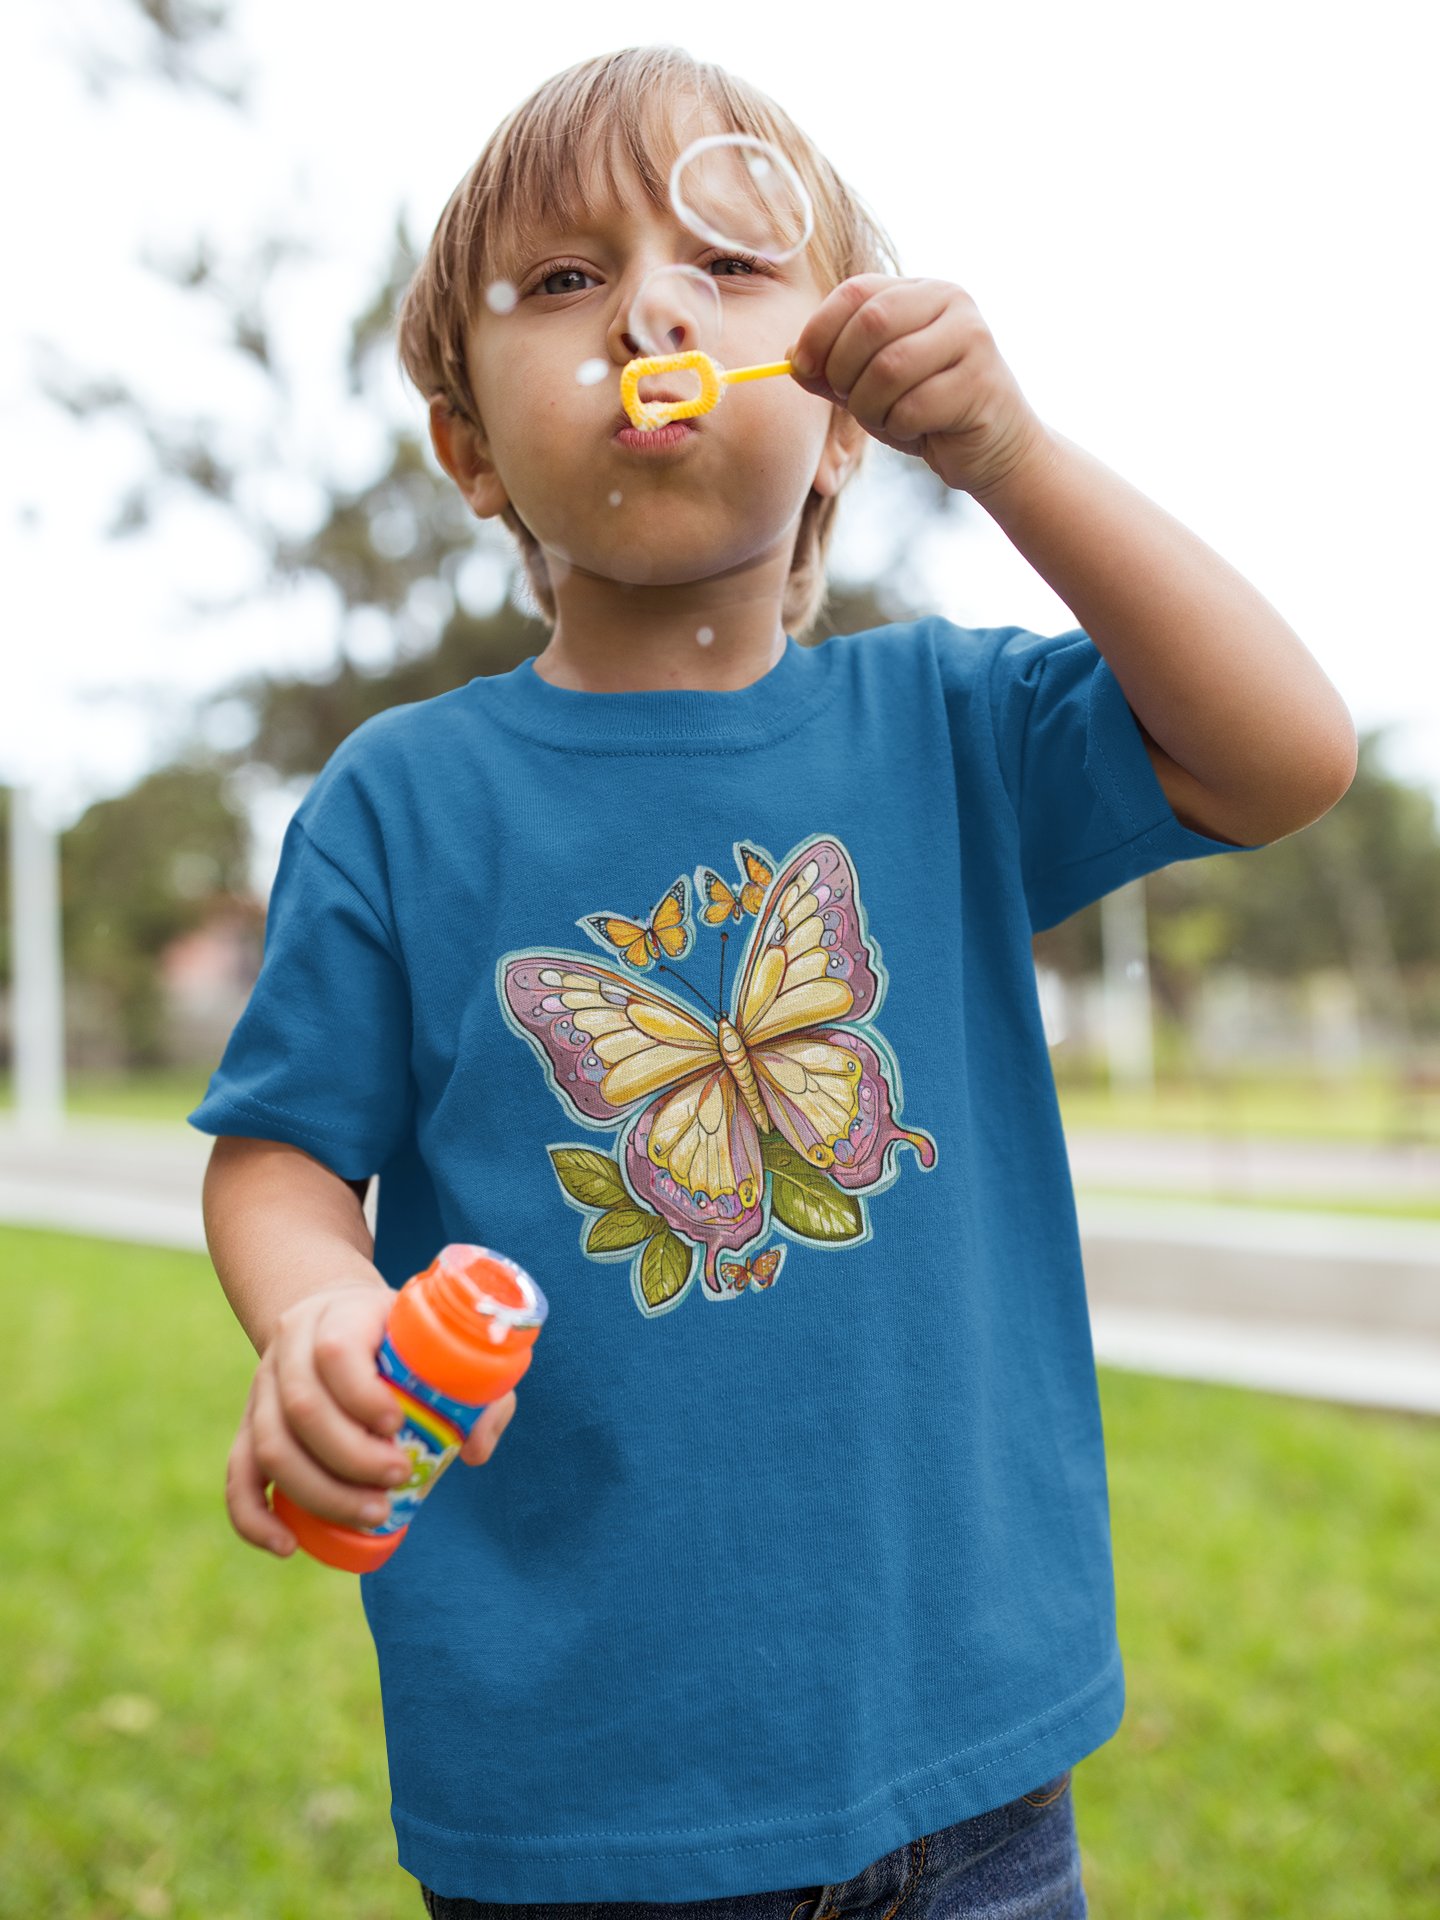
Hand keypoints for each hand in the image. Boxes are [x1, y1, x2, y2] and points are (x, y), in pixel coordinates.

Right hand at [225, 1284, 520, 1556]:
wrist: (338, 1317)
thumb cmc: (402, 1339)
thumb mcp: (441, 1344)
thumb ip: (478, 1390)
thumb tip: (472, 1450)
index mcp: (340, 1315)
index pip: (336, 1351)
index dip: (363, 1395)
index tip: (399, 1425)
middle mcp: (291, 1348)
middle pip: (301, 1407)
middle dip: (351, 1456)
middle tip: (398, 1478)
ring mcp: (263, 1388)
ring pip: (270, 1445)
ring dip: (320, 1491)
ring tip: (373, 1513)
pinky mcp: (249, 1426)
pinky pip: (237, 1475)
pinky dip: (255, 1517)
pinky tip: (287, 1546)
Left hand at [790, 275, 1045, 498]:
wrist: (993, 448)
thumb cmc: (927, 412)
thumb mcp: (870, 386)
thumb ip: (832, 369)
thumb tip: (790, 357)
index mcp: (919, 290)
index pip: (856, 291)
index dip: (819, 330)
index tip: (802, 367)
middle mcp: (951, 301)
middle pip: (871, 323)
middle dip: (844, 371)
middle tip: (849, 399)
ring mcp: (972, 338)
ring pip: (890, 367)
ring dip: (870, 406)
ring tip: (884, 419)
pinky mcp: (981, 382)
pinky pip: (914, 406)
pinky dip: (899, 427)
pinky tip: (916, 431)